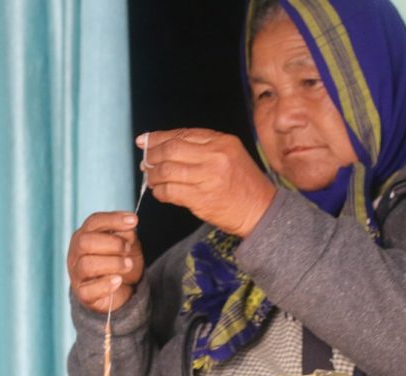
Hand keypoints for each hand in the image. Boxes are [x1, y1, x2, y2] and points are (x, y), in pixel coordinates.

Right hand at [67, 211, 143, 312]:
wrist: (121, 290)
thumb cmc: (120, 262)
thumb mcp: (127, 245)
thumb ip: (126, 235)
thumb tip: (129, 227)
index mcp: (85, 236)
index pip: (94, 222)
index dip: (113, 219)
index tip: (133, 220)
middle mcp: (76, 253)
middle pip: (85, 242)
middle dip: (112, 243)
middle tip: (128, 249)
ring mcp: (77, 274)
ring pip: (87, 265)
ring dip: (113, 263)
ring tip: (128, 265)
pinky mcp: (83, 294)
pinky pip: (89, 290)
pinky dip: (106, 284)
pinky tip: (118, 280)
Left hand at [139, 129, 275, 237]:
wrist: (261, 210)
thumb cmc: (244, 184)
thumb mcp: (231, 155)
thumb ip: (204, 148)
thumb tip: (167, 144)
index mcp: (222, 142)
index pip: (182, 134)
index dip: (159, 137)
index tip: (144, 140)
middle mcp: (215, 157)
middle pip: (171, 150)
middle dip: (152, 155)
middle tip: (146, 161)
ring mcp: (207, 178)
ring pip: (167, 170)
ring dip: (153, 175)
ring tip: (151, 178)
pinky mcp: (201, 199)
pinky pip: (170, 192)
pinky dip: (160, 192)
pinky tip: (159, 192)